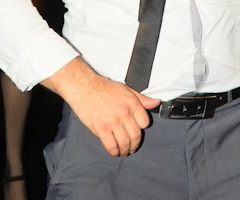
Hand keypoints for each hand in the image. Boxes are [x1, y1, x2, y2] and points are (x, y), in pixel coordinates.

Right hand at [42, 57, 160, 156]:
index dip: (141, 128)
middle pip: (136, 135)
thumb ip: (142, 98)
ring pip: (125, 143)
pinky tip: (114, 151)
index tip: (137, 131)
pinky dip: (114, 152)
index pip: (144, 122)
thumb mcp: (126, 89)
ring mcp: (113, 122)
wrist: (84, 87)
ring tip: (123, 151)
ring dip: (125, 150)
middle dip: (135, 144)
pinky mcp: (101, 129)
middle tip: (132, 146)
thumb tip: (155, 102)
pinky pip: (111, 146)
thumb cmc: (103, 87)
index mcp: (132, 103)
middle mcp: (124, 113)